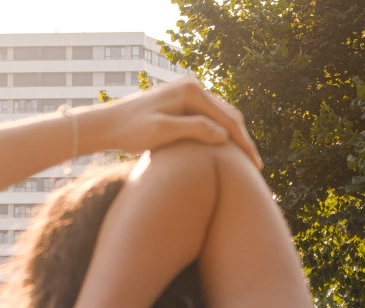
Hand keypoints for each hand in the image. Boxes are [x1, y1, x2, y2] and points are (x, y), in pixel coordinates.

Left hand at [90, 79, 262, 170]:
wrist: (108, 124)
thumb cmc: (131, 131)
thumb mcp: (162, 132)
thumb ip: (194, 130)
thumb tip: (224, 136)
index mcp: (191, 91)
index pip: (228, 119)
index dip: (244, 144)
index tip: (255, 166)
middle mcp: (192, 86)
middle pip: (229, 115)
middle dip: (243, 140)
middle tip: (256, 166)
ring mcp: (188, 91)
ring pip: (221, 115)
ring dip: (234, 136)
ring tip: (245, 160)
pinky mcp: (182, 101)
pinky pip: (210, 116)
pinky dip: (221, 132)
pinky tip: (226, 149)